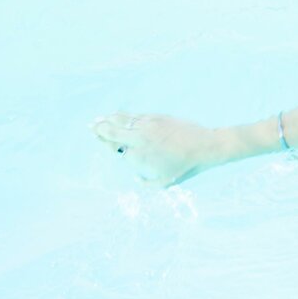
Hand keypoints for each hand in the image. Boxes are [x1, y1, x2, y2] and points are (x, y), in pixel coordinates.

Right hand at [91, 112, 218, 185]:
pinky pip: (134, 115)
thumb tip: (134, 177)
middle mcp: (140, 140)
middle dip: (99, 129)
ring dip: (107, 120)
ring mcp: (147, 126)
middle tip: (90, 127)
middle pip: (112, 132)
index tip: (99, 140)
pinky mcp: (156, 117)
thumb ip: (147, 184)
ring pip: (121, 120)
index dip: (105, 144)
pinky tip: (115, 115)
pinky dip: (122, 116)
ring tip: (97, 120)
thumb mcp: (167, 182)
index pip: (115, 148)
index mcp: (140, 156)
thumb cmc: (187, 167)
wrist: (207, 146)